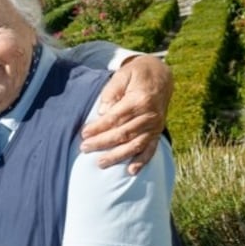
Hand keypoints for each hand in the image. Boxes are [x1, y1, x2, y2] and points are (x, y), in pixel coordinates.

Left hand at [80, 54, 171, 174]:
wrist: (160, 75)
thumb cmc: (136, 75)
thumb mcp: (122, 75)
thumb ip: (111, 92)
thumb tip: (103, 112)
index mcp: (140, 100)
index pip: (115, 118)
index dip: (99, 127)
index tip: (84, 134)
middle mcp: (150, 115)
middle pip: (123, 133)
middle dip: (102, 143)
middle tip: (85, 148)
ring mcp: (155, 126)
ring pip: (135, 145)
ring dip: (118, 156)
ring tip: (101, 163)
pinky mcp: (157, 132)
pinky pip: (151, 149)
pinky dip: (142, 161)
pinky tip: (131, 171)